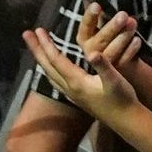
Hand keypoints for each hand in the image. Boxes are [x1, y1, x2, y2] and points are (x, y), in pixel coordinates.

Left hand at [24, 22, 138, 118]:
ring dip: (41, 60)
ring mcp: (72, 95)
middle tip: (26, 34)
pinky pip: (56, 81)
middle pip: (47, 67)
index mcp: (76, 82)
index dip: (46, 44)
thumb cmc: (122, 98)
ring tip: (35, 49)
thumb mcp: (114, 80)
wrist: (126, 121)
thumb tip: (92, 52)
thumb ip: (103, 66)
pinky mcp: (76, 99)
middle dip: (37, 50)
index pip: (56, 60)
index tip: (38, 30)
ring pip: (50, 74)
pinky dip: (50, 70)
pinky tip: (51, 70)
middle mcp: (70, 89)